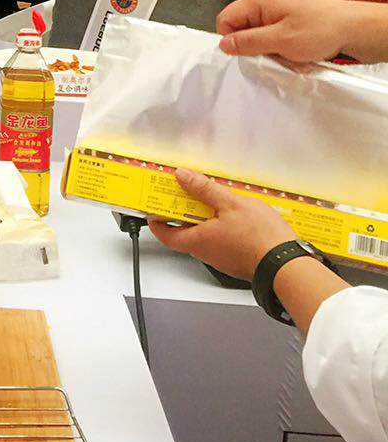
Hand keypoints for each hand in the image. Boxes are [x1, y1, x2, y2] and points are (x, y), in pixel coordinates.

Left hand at [146, 168, 296, 279]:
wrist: (287, 264)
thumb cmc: (260, 238)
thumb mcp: (230, 203)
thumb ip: (204, 189)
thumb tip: (182, 176)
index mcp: (198, 241)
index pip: (165, 234)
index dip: (157, 221)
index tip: (154, 207)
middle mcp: (207, 253)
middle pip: (185, 233)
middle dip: (182, 213)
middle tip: (183, 194)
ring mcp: (222, 258)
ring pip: (204, 236)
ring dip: (203, 219)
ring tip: (210, 199)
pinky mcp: (237, 259)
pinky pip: (220, 241)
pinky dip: (219, 226)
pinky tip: (231, 214)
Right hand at [217, 0, 360, 61]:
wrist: (354, 29)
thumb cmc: (319, 30)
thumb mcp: (279, 40)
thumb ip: (248, 42)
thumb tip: (223, 45)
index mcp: (259, 0)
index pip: (226, 18)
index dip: (231, 38)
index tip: (248, 52)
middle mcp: (265, 2)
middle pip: (241, 28)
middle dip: (253, 46)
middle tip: (273, 53)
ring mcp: (278, 11)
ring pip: (258, 36)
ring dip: (269, 50)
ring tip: (288, 54)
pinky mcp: (288, 21)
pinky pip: (272, 38)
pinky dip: (280, 49)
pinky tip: (294, 53)